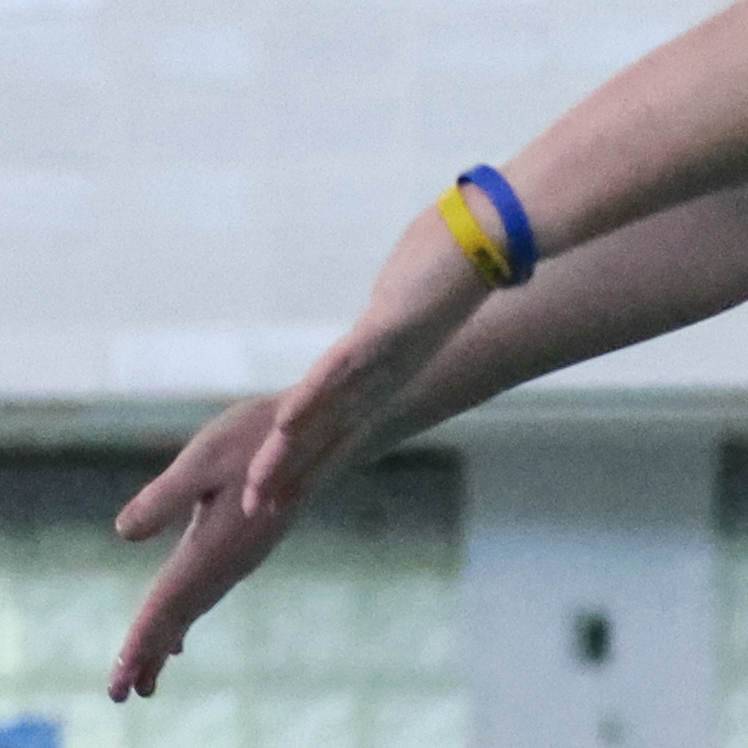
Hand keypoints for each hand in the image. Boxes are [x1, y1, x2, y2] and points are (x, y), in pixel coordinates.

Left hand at [104, 392, 294, 700]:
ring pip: (192, 610)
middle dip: (147, 656)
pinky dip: (183, 620)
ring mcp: (238, 559)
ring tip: (140, 678)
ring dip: (162, 643)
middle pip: (178, 618)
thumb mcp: (204, 459)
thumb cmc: (261, 435)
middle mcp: (227, 563)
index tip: (121, 684)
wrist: (326, 430)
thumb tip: (123, 532)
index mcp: (212, 547)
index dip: (139, 644)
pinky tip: (175, 636)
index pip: (166, 605)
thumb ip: (165, 497)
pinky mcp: (243, 549)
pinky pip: (204, 595)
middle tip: (118, 695)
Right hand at [237, 198, 487, 521]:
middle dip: (292, 471)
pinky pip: (341, 369)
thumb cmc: (451, 266)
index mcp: (387, 374)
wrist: (492, 237)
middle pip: (330, 432)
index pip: (340, 427)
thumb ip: (394, 321)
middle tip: (255, 510)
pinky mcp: (387, 330)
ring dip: (292, 447)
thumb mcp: (412, 304)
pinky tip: (285, 422)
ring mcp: (387, 356)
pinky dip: (312, 396)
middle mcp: (386, 375)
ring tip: (261, 479)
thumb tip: (385, 323)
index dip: (309, 462)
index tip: (276, 498)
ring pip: (329, 411)